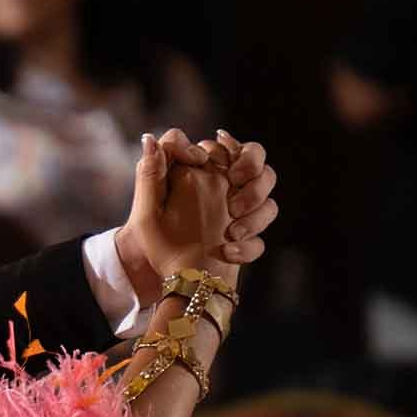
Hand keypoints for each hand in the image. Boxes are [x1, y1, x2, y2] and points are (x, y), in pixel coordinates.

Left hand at [114, 129, 268, 297]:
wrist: (170, 278)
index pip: (222, 145)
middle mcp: (226, 186)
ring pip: (268, 192)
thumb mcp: (148, 209)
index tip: (197, 162)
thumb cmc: (152, 240)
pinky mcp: (247, 234)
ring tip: (231, 228)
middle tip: (233, 182)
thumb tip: (149, 138)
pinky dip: (247, 245)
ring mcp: (240, 209)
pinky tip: (227, 251)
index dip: (218, 148)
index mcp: (202, 173)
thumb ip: (151, 173)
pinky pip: (262, 234)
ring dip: (255, 206)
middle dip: (251, 166)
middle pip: (256, 157)